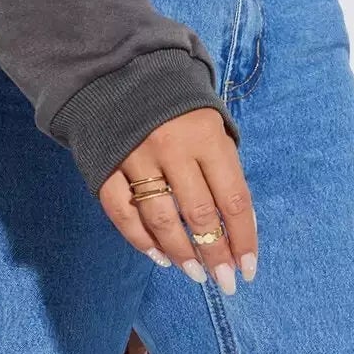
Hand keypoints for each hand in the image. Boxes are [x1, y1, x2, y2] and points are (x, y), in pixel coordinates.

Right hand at [98, 108, 257, 294]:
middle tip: (223, 282)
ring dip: (181, 253)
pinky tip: (159, 256)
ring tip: (195, 273)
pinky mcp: (105, 167)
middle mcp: (172, 147)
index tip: (247, 269)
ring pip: (162, 220)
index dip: (243, 239)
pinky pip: (123, 214)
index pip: (233, 198)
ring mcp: (135, 158)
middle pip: (200, 215)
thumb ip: (224, 168)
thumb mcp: (211, 122)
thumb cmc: (177, 104)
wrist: (118, 71)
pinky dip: (141, 240)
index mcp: (206, 135)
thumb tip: (239, 225)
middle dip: (215, 255)